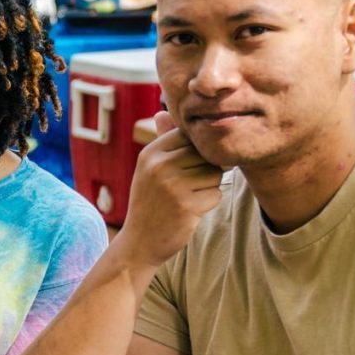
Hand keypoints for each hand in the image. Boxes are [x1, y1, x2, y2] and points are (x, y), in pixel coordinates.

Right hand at [114, 113, 226, 262]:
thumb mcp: (149, 169)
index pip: (190, 136)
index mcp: (151, 152)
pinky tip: (190, 212)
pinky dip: (208, 204)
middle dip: (204, 170)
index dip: (196, 152)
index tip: (188, 168)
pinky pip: (215, 194)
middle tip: (188, 187)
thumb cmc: (150, 202)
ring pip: (214, 174)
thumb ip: (162, 141)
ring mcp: (172, 185)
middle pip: (205, 154)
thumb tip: (162, 111)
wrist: (139, 242)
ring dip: (207, 188)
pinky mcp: (186, 206)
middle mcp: (159, 165)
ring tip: (187, 199)